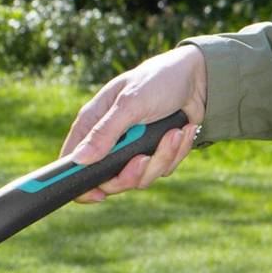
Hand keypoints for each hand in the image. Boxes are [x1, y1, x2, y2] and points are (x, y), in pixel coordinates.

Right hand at [62, 45, 207, 202]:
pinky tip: (182, 130)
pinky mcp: (155, 153)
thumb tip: (79, 159)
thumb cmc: (158, 80)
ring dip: (162, 157)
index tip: (98, 194)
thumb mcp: (130, 103)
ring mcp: (132, 149)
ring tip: (174, 133)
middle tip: (144, 158)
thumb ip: (105, 133)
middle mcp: (109, 140)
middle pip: (109, 180)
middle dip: (132, 174)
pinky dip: (176, 152)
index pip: (72, 162)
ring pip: (140, 178)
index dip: (80, 183)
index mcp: (93, 124)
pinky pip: (162, 169)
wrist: (199, 77)